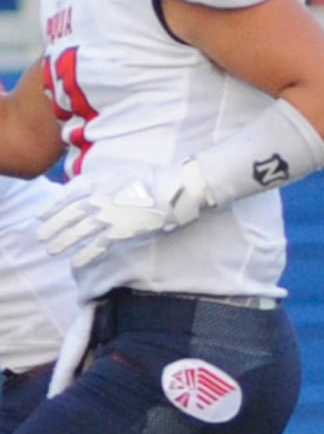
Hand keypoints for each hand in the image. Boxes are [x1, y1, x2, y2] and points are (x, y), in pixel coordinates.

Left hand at [37, 162, 208, 267]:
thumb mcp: (120, 171)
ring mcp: (108, 215)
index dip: (52, 206)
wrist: (173, 189)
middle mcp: (98, 198)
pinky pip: (98, 245)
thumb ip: (101, 180)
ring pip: (79, 231)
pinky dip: (85, 254)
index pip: (67, 194)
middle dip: (53, 226)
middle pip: (69, 214)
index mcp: (98, 181)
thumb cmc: (152, 178)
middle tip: (41, 237)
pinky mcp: (120, 230)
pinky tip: (75, 262)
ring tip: (52, 250)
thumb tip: (88, 189)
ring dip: (63, 242)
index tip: (40, 216)